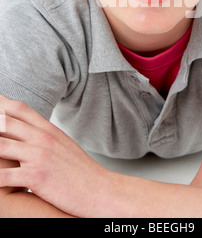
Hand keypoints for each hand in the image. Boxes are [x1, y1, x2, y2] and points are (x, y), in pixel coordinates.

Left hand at [0, 96, 111, 216]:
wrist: (100, 190)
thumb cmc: (81, 171)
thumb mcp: (63, 145)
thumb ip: (44, 136)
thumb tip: (28, 132)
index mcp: (49, 130)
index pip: (20, 109)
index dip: (1, 103)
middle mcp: (42, 138)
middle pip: (6, 122)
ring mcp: (39, 156)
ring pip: (1, 145)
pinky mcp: (36, 177)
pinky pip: (5, 175)